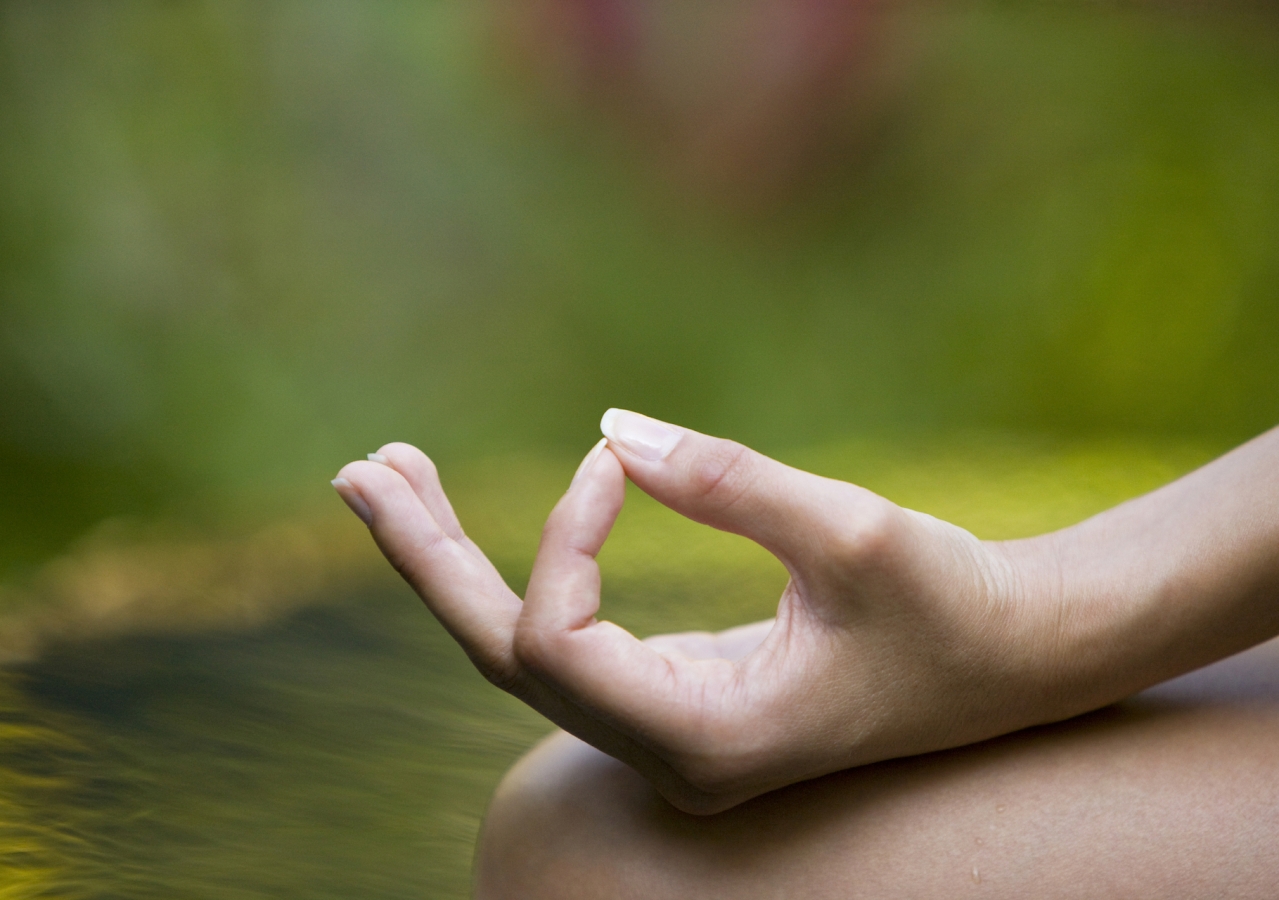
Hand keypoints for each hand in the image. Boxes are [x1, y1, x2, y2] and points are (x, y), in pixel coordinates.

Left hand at [332, 411, 1085, 812]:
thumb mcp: (850, 536)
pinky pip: (568, 635)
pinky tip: (476, 518)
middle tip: (353, 471)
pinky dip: (519, 566)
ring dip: (453, 563)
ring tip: (388, 474)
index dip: (561, 537)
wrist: (1019, 658)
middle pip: (502, 659)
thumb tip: (605, 428)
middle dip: (427, 560)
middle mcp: (667, 752)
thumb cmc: (953, 607)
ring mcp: (667, 728)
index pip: (557, 644)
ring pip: (523, 651)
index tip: (616, 460)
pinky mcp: (679, 692)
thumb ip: (725, 482)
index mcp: (703, 744)